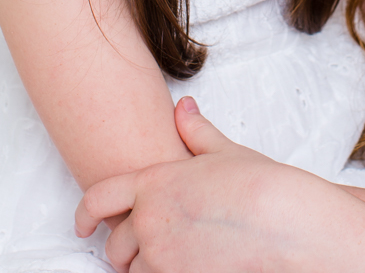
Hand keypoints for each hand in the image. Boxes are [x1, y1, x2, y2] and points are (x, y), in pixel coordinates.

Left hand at [75, 96, 317, 272]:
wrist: (282, 221)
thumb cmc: (258, 185)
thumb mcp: (223, 152)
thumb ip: (195, 131)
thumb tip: (183, 108)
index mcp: (153, 183)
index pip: (98, 198)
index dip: (84, 213)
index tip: (82, 223)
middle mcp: (149, 222)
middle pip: (114, 245)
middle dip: (126, 247)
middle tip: (150, 243)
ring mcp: (160, 258)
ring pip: (135, 272)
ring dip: (148, 267)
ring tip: (177, 256)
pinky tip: (189, 265)